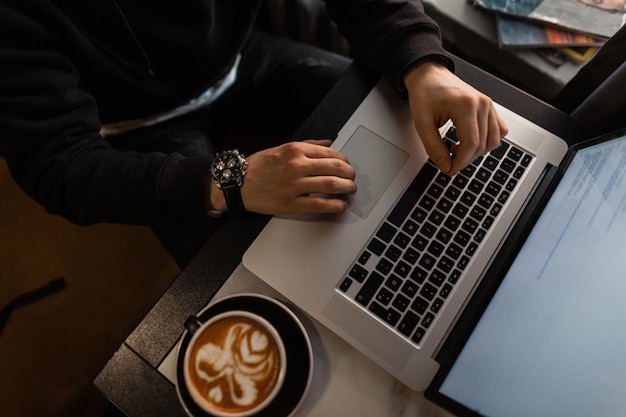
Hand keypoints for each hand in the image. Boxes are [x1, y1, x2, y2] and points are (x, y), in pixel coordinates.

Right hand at [210, 140, 355, 213]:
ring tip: (350, 191)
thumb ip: (307, 145)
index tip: (347, 166)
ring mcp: (295, 185)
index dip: (344, 161)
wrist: (237, 183)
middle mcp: (297, 165)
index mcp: (295, 150)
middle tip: (352, 179)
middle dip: (349, 174)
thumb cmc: (257, 167)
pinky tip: (340, 205)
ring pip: (331, 185)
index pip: (330, 154)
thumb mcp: (282, 148)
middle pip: (335, 168)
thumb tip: (327, 142)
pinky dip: (335, 205)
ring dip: (347, 188)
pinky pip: (320, 204)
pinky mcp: (291, 203)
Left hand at [403, 60, 507, 175]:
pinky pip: (498, 130)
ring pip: (494, 140)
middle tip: (449, 162)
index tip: (449, 169)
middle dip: (466, 159)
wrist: (429, 76)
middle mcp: (482, 104)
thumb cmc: (425, 93)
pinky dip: (487, 141)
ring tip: (457, 150)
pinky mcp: (490, 107)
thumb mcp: (422, 123)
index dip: (460, 162)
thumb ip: (433, 147)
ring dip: (477, 152)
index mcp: (465, 105)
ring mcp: (488, 104)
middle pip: (483, 145)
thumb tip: (445, 166)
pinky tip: (469, 142)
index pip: (471, 144)